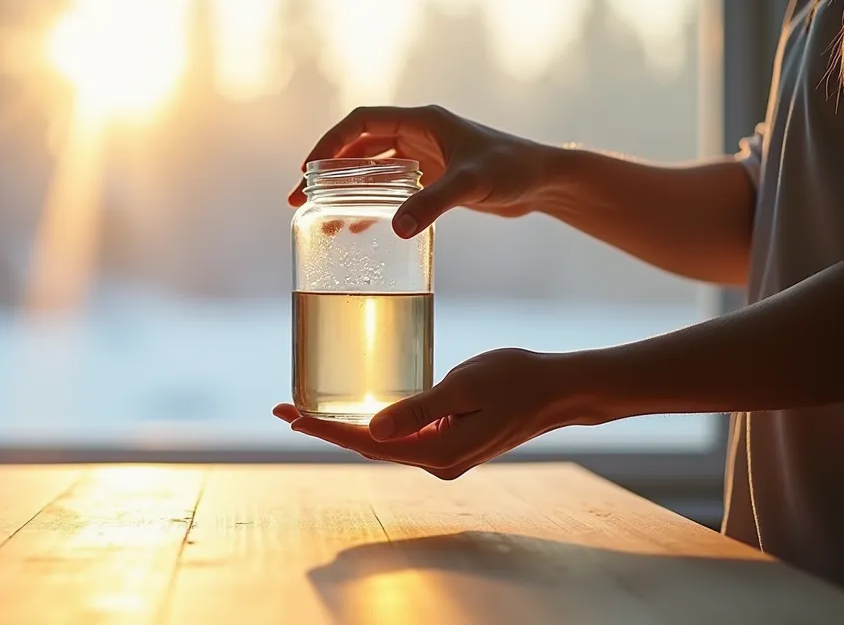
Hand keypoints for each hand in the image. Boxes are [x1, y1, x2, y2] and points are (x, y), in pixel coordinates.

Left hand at [274, 349, 580, 479]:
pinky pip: (403, 436)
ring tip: (307, 411)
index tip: (290, 415)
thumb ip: (417, 409)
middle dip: (326, 427)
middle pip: (369, 447)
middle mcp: (437, 462)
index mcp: (437, 453)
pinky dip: (376, 424)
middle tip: (283, 409)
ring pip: (384, 442)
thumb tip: (371, 431)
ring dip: (347, 426)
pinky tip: (358, 411)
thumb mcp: (463, 387)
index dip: (325, 429)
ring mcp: (444, 456)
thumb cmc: (516, 379)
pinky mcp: (451, 443)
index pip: (367, 444)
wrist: (559, 390)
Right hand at [290, 105, 554, 236]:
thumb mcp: (471, 184)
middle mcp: (418, 135)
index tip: (308, 168)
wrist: (544, 182)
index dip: (331, 142)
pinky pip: (390, 188)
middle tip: (300, 199)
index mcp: (421, 122)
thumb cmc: (513, 171)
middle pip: (358, 147)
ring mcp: (425, 157)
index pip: (361, 122)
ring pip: (371, 169)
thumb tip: (396, 228)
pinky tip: (355, 228)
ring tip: (318, 216)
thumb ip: (433, 203)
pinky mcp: (434, 179)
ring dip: (344, 189)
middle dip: (327, 171)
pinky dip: (369, 204)